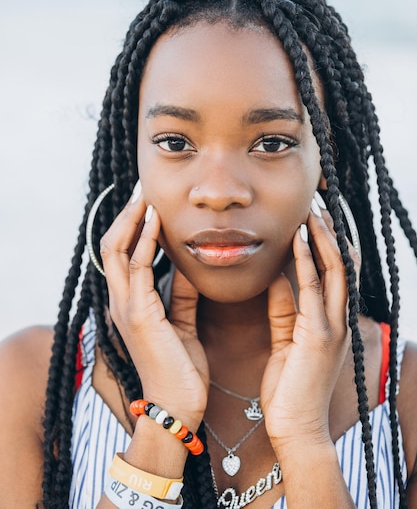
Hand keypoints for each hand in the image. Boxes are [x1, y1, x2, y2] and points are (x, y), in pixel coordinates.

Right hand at [100, 186, 208, 429]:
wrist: (178, 406)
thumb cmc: (180, 368)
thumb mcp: (181, 322)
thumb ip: (180, 293)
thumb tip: (186, 263)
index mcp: (131, 303)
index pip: (122, 254)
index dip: (131, 226)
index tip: (147, 202)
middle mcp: (121, 301)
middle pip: (112, 245)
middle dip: (126, 215)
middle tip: (142, 189)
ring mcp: (126, 306)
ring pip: (117, 250)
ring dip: (132, 219)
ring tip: (145, 194)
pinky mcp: (139, 313)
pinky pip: (137, 267)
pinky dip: (144, 240)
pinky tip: (155, 220)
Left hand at [260, 201, 354, 452]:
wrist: (296, 428)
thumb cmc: (290, 388)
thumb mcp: (287, 339)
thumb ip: (286, 308)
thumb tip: (278, 278)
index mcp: (332, 320)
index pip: (336, 270)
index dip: (328, 239)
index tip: (315, 213)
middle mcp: (339, 319)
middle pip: (342, 262)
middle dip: (331, 229)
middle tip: (319, 200)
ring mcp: (333, 326)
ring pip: (335, 269)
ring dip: (323, 236)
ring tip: (313, 208)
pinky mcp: (318, 335)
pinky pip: (314, 289)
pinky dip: (306, 260)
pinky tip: (298, 238)